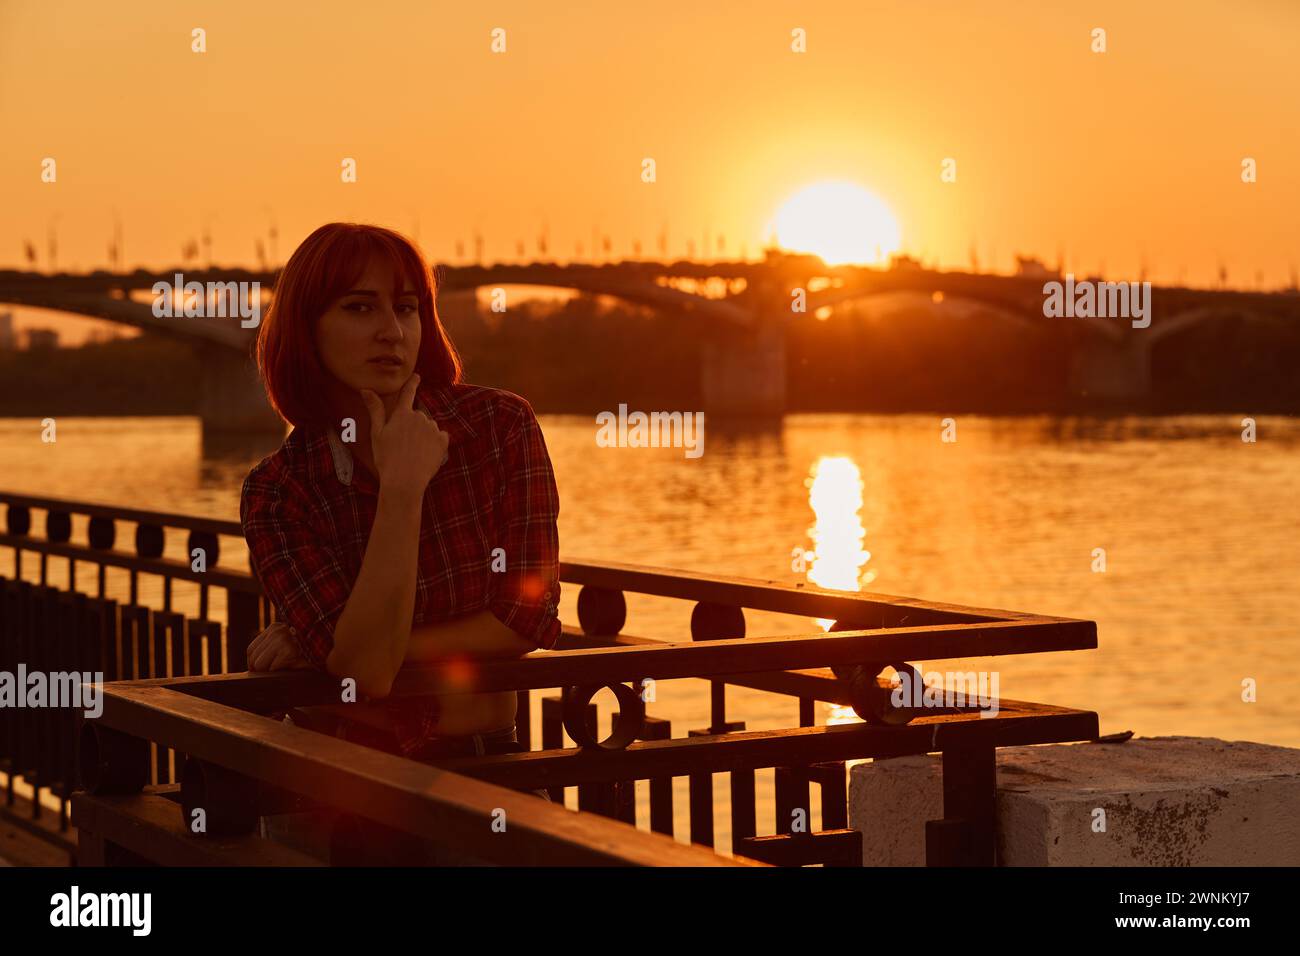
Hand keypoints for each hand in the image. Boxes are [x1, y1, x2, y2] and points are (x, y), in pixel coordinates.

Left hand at [247, 621, 312, 671]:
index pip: (251, 650)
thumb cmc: (310, 653)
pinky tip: (295, 668)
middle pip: (254, 659)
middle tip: (280, 671)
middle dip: (263, 670)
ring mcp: (283, 639)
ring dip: (273, 672)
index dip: (254, 665)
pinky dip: (282, 673)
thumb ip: (273, 649)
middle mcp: (277, 631)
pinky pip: (272, 669)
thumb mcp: (289, 645)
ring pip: (260, 665)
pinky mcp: (288, 650)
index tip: (263, 673)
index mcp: (275, 628)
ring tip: (289, 668)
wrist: (329, 651)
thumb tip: (254, 667)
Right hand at [361, 373, 450, 495]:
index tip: (417, 376)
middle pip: (418, 416)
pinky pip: (440, 437)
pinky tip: (426, 455)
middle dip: (412, 426)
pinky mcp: (443, 441)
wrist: (404, 482)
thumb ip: (375, 410)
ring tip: (413, 453)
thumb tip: (365, 390)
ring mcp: (433, 428)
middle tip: (403, 445)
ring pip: (429, 427)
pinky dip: (435, 444)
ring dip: (424, 435)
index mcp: (402, 414)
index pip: (408, 393)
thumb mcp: (377, 434)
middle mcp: (420, 417)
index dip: (412, 383)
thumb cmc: (386, 459)